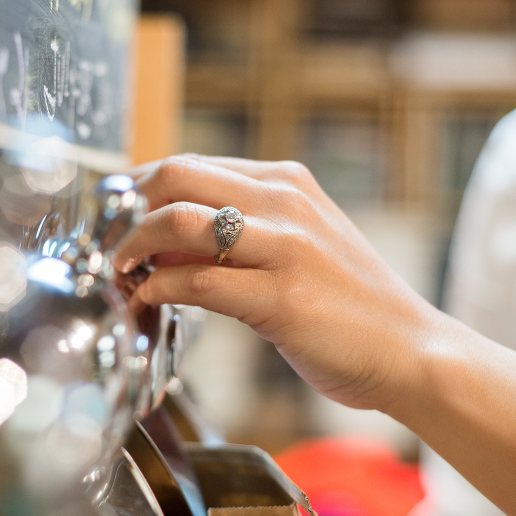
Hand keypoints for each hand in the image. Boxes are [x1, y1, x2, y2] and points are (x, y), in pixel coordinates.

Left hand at [112, 154, 445, 411]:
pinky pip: (198, 281)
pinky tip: (147, 300)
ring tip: (118, 270)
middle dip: (124, 206)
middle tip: (103, 241)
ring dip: (132, 244)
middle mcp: (284, 201)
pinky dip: (159, 288)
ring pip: (180, 220)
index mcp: (285, 182)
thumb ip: (235, 231)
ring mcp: (285, 246)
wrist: (412, 351)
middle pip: (175, 175)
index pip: (188, 164)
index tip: (111, 218)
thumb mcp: (294, 245)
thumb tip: (159, 237)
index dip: (136, 189)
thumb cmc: (346, 304)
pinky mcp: (282, 297)